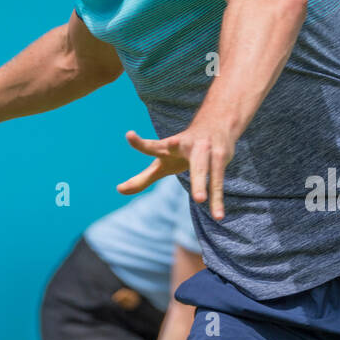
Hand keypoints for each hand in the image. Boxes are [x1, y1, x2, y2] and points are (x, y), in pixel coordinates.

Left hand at [116, 125, 236, 220]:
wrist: (216, 123)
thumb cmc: (181, 149)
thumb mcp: (161, 164)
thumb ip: (142, 179)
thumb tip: (118, 190)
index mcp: (168, 147)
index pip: (151, 146)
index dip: (140, 142)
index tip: (129, 134)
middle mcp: (186, 145)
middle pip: (178, 154)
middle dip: (170, 160)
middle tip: (167, 171)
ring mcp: (205, 150)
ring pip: (203, 169)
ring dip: (202, 183)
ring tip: (199, 199)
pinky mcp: (220, 158)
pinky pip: (217, 182)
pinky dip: (217, 199)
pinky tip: (218, 216)